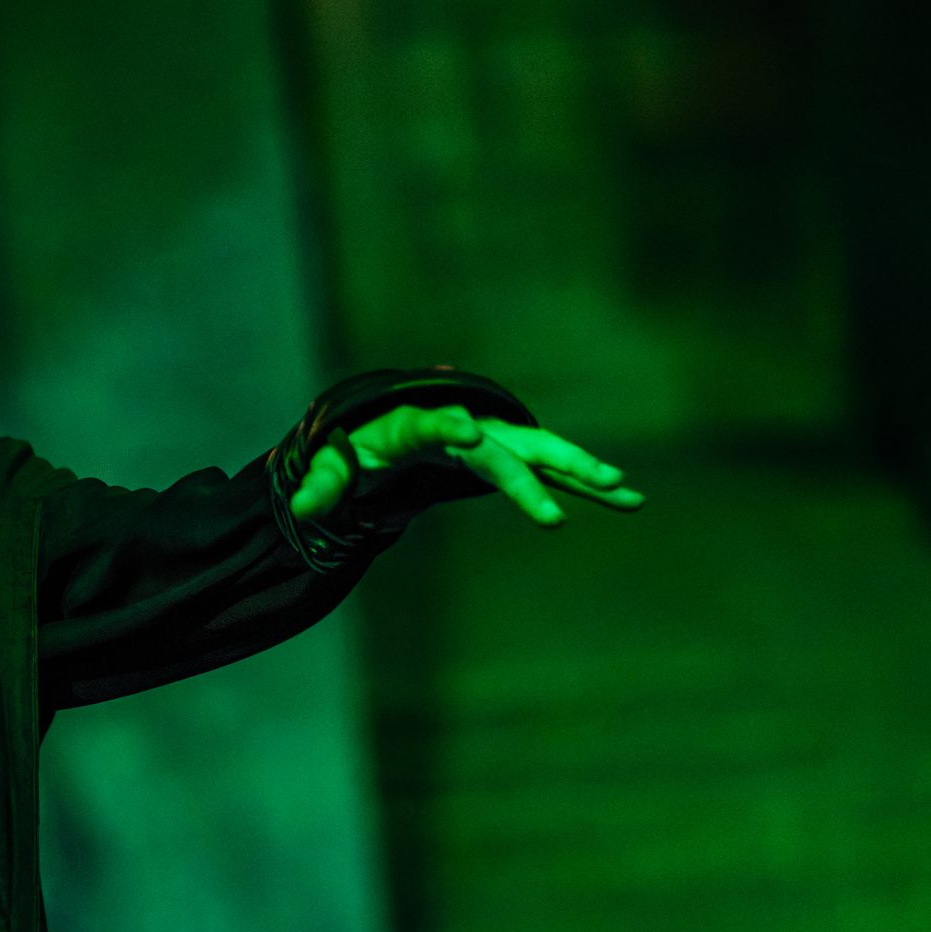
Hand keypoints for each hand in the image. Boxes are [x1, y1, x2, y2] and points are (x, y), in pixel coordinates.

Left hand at [288, 404, 646, 527]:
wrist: (385, 426)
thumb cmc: (355, 444)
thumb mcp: (331, 462)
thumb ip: (323, 483)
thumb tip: (304, 509)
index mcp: (414, 422)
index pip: (432, 422)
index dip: (447, 427)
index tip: (466, 433)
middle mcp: (463, 425)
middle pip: (502, 447)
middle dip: (532, 473)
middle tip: (559, 505)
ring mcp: (493, 439)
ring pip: (542, 456)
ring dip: (583, 474)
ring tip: (626, 493)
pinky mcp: (509, 457)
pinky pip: (550, 470)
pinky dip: (585, 483)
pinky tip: (626, 498)